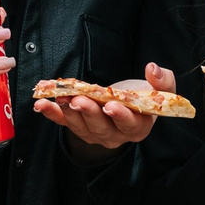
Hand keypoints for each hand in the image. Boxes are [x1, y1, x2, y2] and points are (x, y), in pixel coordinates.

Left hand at [34, 64, 178, 162]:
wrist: (127, 105)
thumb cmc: (144, 98)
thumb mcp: (160, 89)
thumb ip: (162, 81)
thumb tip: (153, 69)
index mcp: (138, 127)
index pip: (130, 125)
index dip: (120, 116)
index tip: (111, 105)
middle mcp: (115, 135)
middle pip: (101, 128)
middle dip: (89, 113)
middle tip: (79, 100)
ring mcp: (94, 133)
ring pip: (80, 126)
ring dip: (68, 111)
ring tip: (59, 96)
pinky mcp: (78, 127)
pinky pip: (63, 123)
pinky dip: (51, 114)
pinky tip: (41, 105)